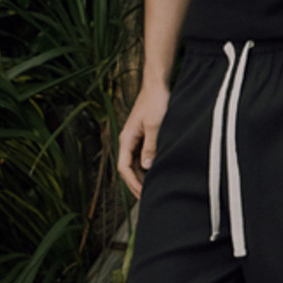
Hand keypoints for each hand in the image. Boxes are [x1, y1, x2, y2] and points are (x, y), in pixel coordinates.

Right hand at [117, 84, 170, 198]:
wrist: (158, 85)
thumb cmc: (155, 101)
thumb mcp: (155, 125)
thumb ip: (151, 146)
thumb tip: (146, 166)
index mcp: (127, 139)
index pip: (124, 167)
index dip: (132, 182)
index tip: (142, 194)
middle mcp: (129, 141)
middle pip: (129, 168)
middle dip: (136, 183)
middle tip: (147, 197)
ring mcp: (137, 139)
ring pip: (136, 163)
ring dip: (142, 176)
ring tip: (152, 188)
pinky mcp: (145, 136)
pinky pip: (143, 155)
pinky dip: (148, 166)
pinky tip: (157, 172)